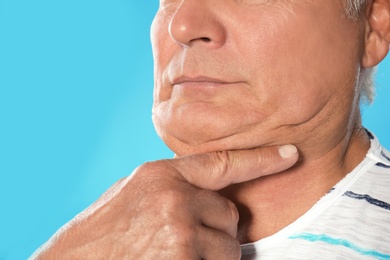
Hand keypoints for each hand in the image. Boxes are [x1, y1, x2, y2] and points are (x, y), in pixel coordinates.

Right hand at [31, 145, 297, 258]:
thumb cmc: (104, 233)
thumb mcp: (135, 194)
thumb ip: (174, 187)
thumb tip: (212, 193)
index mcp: (161, 175)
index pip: (221, 162)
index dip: (261, 158)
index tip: (291, 154)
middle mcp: (174, 198)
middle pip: (229, 214)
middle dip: (215, 228)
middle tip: (180, 238)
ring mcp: (180, 231)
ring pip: (229, 246)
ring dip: (211, 254)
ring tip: (172, 253)